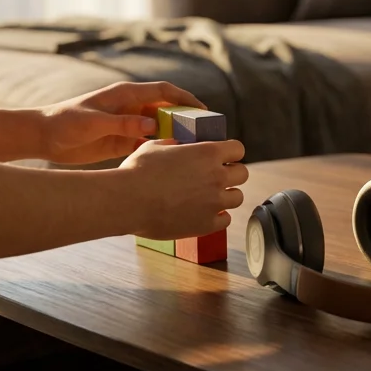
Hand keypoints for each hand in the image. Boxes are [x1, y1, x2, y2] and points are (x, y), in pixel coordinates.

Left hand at [34, 81, 204, 164]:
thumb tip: (152, 126)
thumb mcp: (93, 122)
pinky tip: (170, 161)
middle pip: (166, 110)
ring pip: (159, 129)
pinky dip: (159, 150)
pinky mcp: (122, 142)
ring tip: (193, 150)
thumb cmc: (65, 122)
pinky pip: (147, 144)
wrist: (43, 137)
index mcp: (125, 95)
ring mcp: (127, 125)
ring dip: (174, 136)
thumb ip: (123, 124)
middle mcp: (130, 108)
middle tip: (205, 134)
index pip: (163, 91)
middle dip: (185, 119)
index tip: (202, 110)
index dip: (185, 98)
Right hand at [121, 137, 247, 238]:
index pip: (238, 149)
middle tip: (216, 178)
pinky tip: (204, 213)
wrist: (127, 201)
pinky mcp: (207, 224)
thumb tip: (178, 147)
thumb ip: (174, 146)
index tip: (223, 158)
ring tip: (209, 197)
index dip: (230, 153)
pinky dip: (217, 217)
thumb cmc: (137, 171)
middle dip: (231, 174)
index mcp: (208, 153)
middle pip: (243, 173)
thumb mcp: (155, 147)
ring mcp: (214, 202)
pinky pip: (225, 220)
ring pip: (237, 198)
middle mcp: (217, 176)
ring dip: (226, 196)